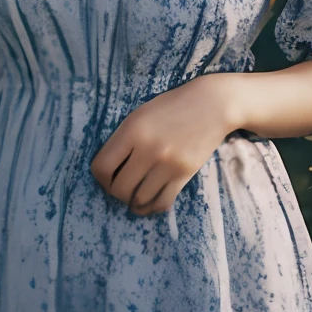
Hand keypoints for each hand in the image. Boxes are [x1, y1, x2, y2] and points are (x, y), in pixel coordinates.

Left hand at [90, 75, 236, 215]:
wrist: (212, 104)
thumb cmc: (172, 106)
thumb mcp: (141, 114)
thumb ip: (124, 139)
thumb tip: (110, 169)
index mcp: (132, 130)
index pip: (102, 167)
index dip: (100, 178)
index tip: (106, 177)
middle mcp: (148, 149)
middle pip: (119, 188)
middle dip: (115, 192)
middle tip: (120, 189)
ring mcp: (168, 164)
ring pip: (139, 199)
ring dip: (133, 202)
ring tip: (134, 197)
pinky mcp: (185, 174)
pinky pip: (162, 202)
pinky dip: (151, 208)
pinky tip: (147, 204)